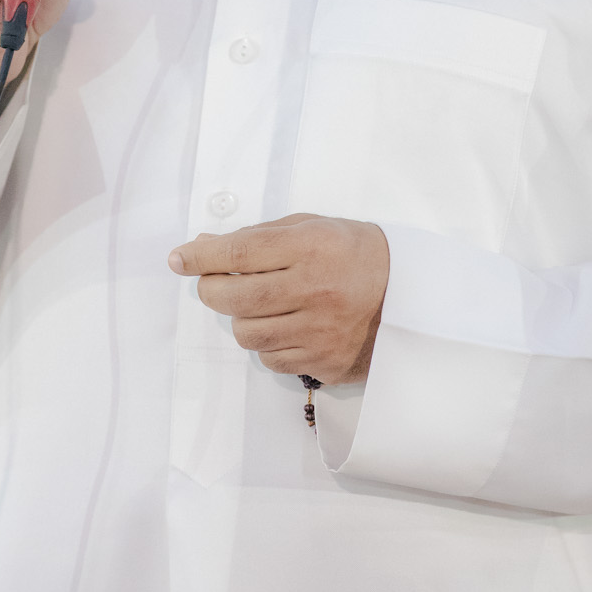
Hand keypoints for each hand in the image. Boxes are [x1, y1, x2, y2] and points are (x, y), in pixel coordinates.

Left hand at [168, 214, 389, 384]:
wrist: (412, 297)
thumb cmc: (357, 254)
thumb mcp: (314, 228)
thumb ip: (259, 237)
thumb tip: (204, 247)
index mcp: (312, 247)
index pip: (240, 251)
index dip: (201, 256)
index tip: (178, 258)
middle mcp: (314, 290)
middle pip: (233, 297)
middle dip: (211, 288)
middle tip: (214, 282)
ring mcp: (320, 332)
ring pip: (246, 333)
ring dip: (241, 318)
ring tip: (257, 305)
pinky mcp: (324, 363)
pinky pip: (270, 359)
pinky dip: (266, 344)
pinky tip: (282, 327)